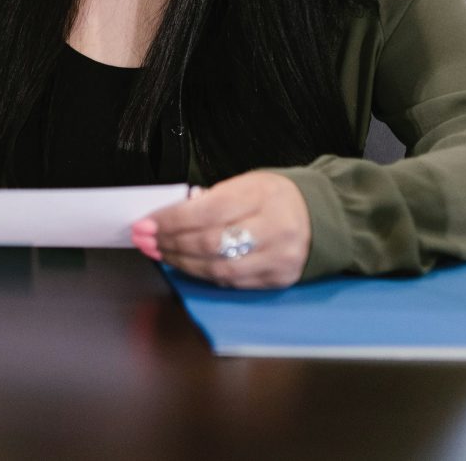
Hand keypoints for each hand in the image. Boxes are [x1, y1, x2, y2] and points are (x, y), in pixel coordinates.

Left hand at [130, 171, 310, 288]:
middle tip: (145, 241)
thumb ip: (209, 199)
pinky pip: (233, 283)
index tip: (145, 224)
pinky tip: (186, 265)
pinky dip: (204, 275)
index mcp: (261, 195)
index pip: (206, 212)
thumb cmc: (272, 196)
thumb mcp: (244, 183)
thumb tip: (169, 217)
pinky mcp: (279, 279)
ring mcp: (278, 258)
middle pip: (210, 243)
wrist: (320, 215)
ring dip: (182, 263)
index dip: (170, 221)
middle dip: (170, 244)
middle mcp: (274, 228)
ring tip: (160, 254)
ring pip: (219, 269)